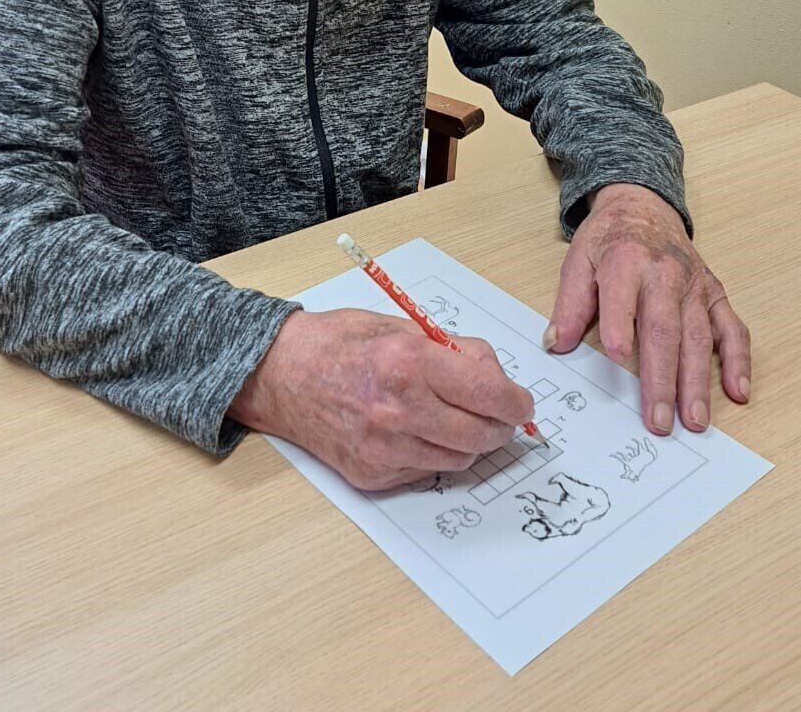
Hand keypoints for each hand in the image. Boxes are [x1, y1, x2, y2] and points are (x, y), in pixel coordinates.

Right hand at [228, 308, 533, 489]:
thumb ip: (451, 350)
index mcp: (409, 362)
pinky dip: (434, 453)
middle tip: (498, 415)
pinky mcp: (372, 474)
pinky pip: (427, 471)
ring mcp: (384, 448)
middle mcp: (398, 409)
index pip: (489, 395)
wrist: (279, 374)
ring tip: (454, 419)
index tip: (520, 403)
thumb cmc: (338, 342)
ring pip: (460, 459)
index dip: (516, 402)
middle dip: (500, 426)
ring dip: (469, 441)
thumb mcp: (399, 326)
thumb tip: (495, 376)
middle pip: (481, 435)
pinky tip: (418, 430)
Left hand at [545, 184, 750, 435]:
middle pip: (665, 329)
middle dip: (662, 378)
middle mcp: (664, 274)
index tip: (617, 357)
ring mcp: (694, 286)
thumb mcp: (578, 260)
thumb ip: (570, 303)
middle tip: (659, 420)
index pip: (623, 296)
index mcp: (625, 261)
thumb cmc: (609, 240)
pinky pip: (732, 329)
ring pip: (698, 336)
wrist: (644, 206)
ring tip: (694, 420)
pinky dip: (738, 360)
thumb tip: (556, 344)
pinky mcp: (714, 294)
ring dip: (697, 382)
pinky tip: (737, 391)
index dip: (620, 326)